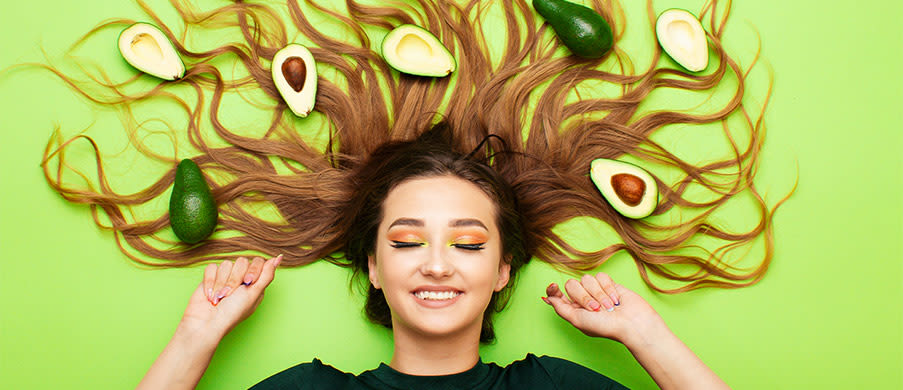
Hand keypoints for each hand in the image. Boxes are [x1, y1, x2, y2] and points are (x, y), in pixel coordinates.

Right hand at [178, 254, 281, 339]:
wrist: (207, 322)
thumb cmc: (232, 312)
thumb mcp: (254, 294)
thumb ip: (267, 275)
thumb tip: (278, 258)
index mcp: (255, 283)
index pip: (258, 262)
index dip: (253, 270)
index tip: (248, 282)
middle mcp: (241, 278)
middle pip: (242, 261)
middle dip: (235, 279)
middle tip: (231, 295)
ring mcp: (226, 277)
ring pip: (226, 264)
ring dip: (222, 283)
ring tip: (220, 298)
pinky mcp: (211, 277)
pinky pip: (212, 268)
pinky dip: (210, 281)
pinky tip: (211, 294)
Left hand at [543, 272, 664, 344]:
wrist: (631, 323)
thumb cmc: (606, 326)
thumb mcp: (577, 320)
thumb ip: (561, 308)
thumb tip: (548, 298)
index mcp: (573, 309)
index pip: (557, 294)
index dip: (553, 289)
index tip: (553, 286)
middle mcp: (583, 299)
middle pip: (572, 285)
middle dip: (584, 297)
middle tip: (596, 309)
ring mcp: (596, 290)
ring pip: (587, 279)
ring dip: (598, 294)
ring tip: (608, 307)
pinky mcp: (609, 284)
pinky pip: (601, 276)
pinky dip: (608, 288)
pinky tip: (615, 299)